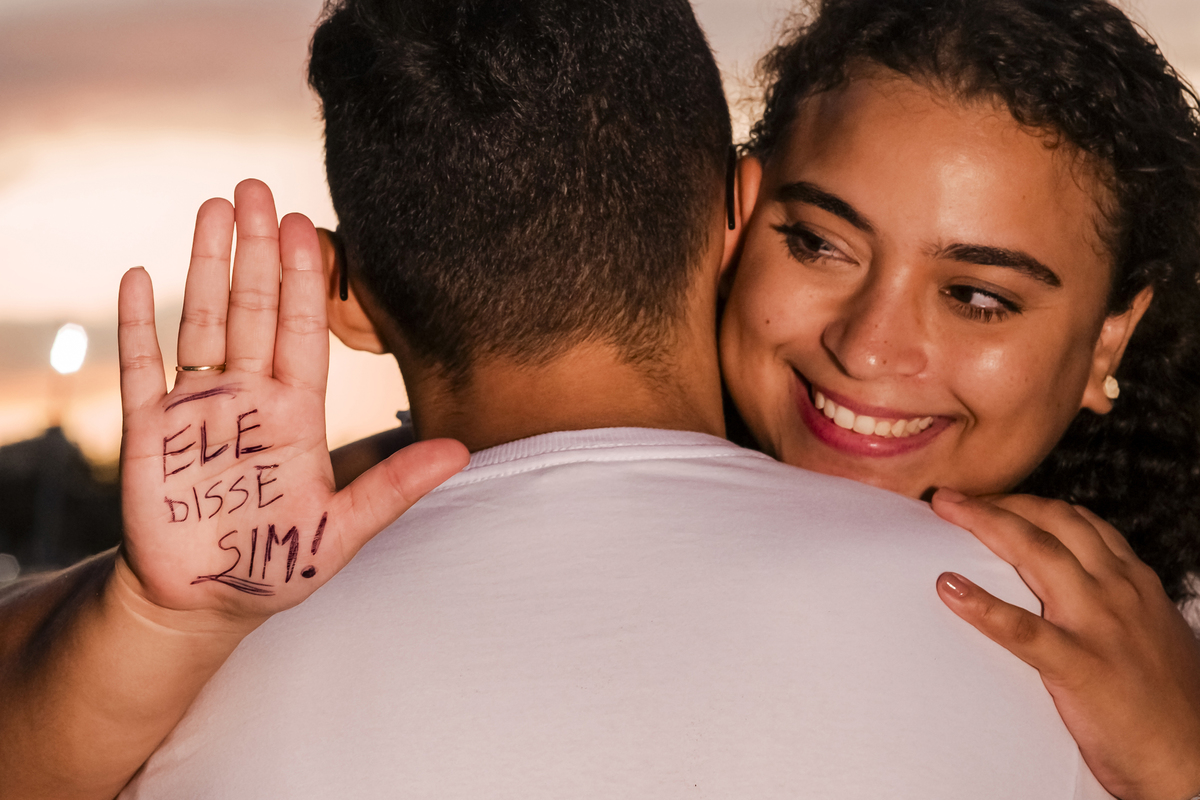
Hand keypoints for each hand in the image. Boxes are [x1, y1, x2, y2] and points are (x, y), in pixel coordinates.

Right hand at [116, 179, 467, 629]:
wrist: (205, 603)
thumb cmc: (276, 566)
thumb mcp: (344, 528)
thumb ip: (396, 486)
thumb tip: (464, 451)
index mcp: (295, 414)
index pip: (301, 332)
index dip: (303, 281)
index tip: (309, 226)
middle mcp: (248, 400)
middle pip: (251, 311)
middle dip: (256, 251)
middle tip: (259, 187)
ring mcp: (197, 411)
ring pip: (201, 323)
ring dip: (206, 267)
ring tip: (214, 208)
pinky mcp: (149, 433)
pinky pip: (142, 369)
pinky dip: (139, 326)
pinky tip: (140, 276)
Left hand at [933, 490, 1199, 799]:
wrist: (1192, 761)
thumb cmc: (1167, 701)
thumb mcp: (1148, 631)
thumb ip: (1112, 601)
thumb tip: (1068, 585)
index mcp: (1133, 581)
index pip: (1077, 520)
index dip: (1028, 502)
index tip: (989, 498)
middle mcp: (1117, 590)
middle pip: (1051, 522)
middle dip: (999, 500)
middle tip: (953, 497)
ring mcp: (1098, 625)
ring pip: (1036, 553)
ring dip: (985, 522)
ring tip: (943, 508)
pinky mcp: (1079, 666)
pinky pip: (1022, 629)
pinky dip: (982, 605)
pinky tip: (948, 587)